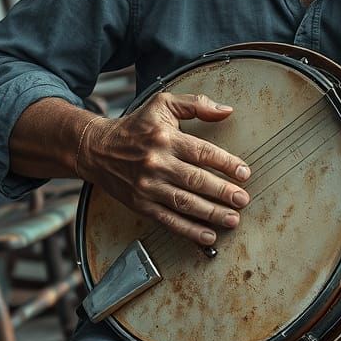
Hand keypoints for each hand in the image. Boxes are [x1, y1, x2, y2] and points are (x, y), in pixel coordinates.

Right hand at [76, 92, 250, 246]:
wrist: (96, 149)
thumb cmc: (135, 126)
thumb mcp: (163, 104)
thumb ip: (196, 104)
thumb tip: (226, 110)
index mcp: (165, 138)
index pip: (202, 152)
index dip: (226, 163)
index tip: (244, 172)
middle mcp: (156, 163)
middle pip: (195, 180)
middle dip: (223, 192)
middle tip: (242, 199)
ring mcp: (147, 186)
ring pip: (184, 203)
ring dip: (211, 213)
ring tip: (232, 219)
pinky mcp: (140, 204)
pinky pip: (168, 220)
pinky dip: (189, 230)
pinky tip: (207, 236)